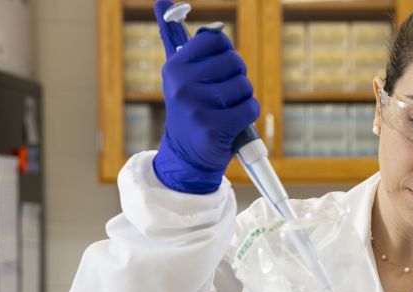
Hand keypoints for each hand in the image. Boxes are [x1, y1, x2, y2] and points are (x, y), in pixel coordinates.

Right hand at [152, 0, 259, 193]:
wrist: (188, 155)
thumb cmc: (192, 109)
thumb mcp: (181, 75)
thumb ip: (176, 39)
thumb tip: (163, 0)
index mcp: (175, 67)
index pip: (215, 39)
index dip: (227, 53)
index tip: (222, 67)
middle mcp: (182, 84)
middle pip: (234, 62)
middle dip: (238, 77)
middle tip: (226, 94)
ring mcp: (196, 106)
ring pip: (244, 86)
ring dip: (243, 99)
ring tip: (227, 110)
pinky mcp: (213, 126)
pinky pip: (250, 107)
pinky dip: (249, 114)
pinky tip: (235, 123)